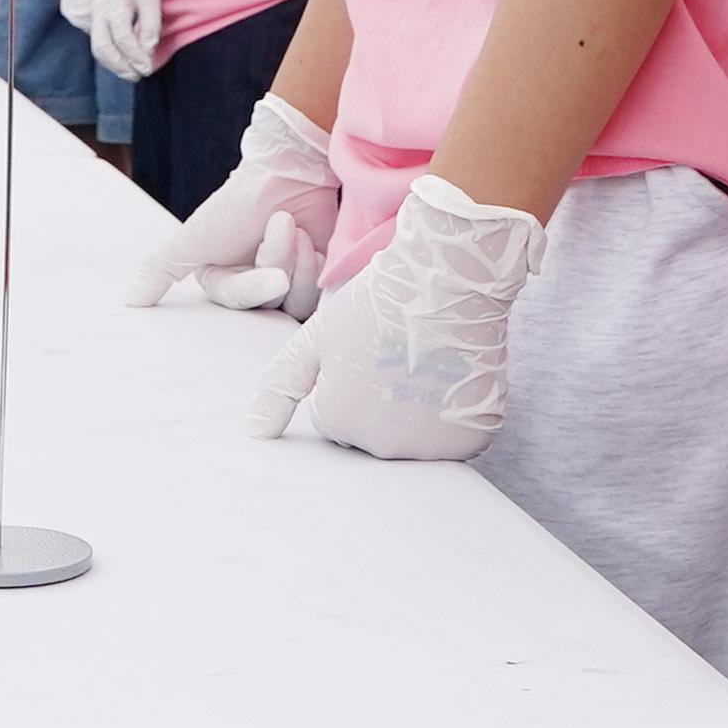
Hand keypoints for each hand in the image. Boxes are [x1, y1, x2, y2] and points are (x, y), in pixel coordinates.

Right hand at [67, 0, 164, 79]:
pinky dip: (109, 57)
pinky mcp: (95, 19)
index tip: (148, 68)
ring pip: (97, 48)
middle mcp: (99, 13)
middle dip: (120, 66)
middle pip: (103, 47)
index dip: (135, 57)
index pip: (123, 39)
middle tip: (138, 75)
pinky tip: (123, 62)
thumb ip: (150, 25)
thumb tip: (148, 51)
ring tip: (131, 73)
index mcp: (114, 6)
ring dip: (113, 65)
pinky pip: (98, 43)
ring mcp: (94, 16)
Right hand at [125, 91, 339, 311]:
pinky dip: (322, 268)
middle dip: (279, 259)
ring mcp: (289, 286)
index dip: (258, 282)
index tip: (274, 263)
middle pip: (272, 301)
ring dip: (302, 260)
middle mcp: (255, 290)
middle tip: (283, 222)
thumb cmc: (237, 203)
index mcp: (223, 284)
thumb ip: (160, 268)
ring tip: (296, 226)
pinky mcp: (319, 280)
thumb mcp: (192, 237)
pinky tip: (317, 244)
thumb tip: (129, 302)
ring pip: (299, 300)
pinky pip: (324, 295)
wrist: (288, 171)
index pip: (241, 300)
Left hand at [237, 173, 541, 459]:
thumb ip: (280, 387)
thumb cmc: (374, 304)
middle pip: (372, 434)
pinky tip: (451, 373)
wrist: (446, 280)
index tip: (363, 351)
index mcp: (338, 422)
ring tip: (422, 362)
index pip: (333, 418)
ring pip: (413, 436)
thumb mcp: (315, 340)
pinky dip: (453, 411)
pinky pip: (454, 436)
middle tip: (393, 355)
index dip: (346, 380)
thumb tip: (255, 433)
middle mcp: (382, 447)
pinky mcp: (472, 438)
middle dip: (378, 402)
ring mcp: (430, 447)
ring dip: (416, 410)